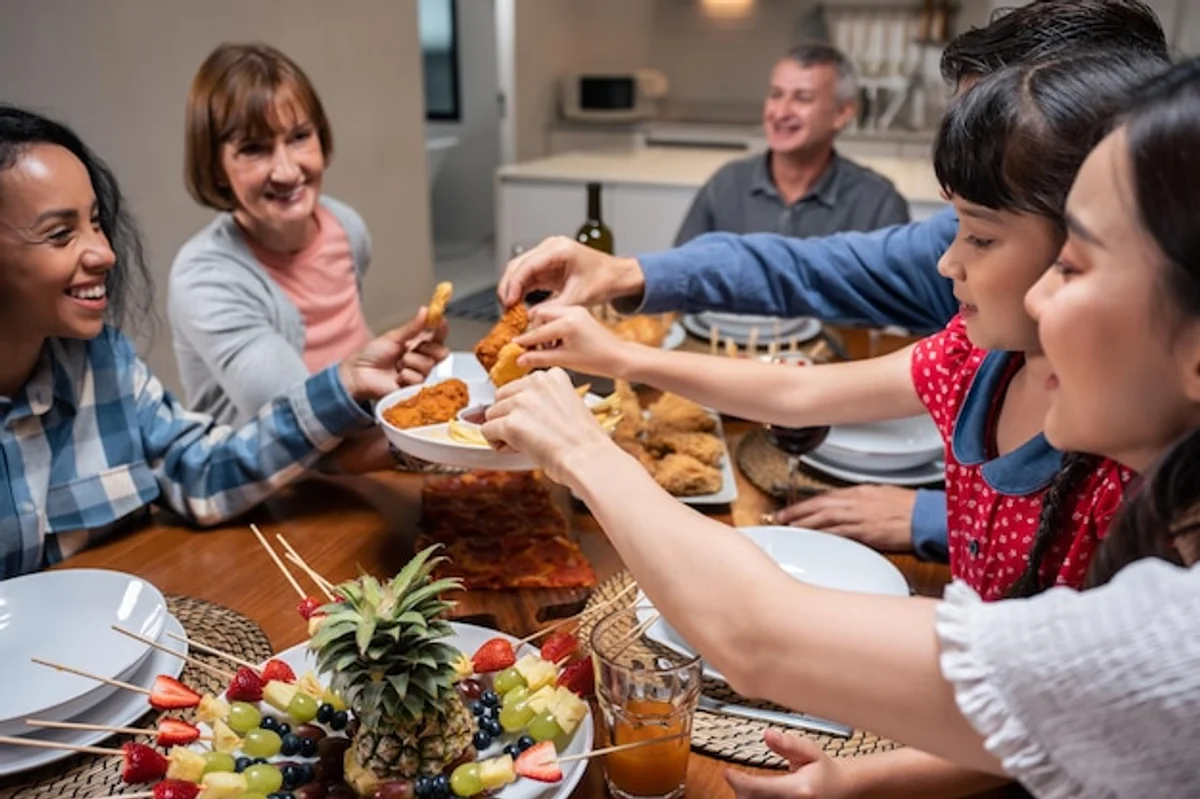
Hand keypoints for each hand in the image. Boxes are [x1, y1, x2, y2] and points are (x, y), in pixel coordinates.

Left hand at [337, 308, 449, 402]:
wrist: (358, 372)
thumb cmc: (372, 355)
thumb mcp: (393, 337)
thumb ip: (412, 327)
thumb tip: (425, 311)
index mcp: (417, 345)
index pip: (437, 337)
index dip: (441, 329)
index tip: (441, 321)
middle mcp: (420, 359)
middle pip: (440, 352)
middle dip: (427, 348)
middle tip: (413, 347)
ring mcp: (417, 374)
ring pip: (428, 365)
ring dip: (411, 362)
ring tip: (397, 364)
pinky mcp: (413, 388)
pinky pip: (419, 379)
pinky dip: (406, 375)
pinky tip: (397, 376)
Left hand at [481, 368, 613, 484]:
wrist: (588, 458)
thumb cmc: (584, 441)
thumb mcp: (568, 405)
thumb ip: (543, 401)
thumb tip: (518, 410)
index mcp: (551, 376)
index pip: (520, 386)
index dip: (524, 408)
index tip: (536, 421)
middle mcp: (535, 383)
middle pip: (501, 397)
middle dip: (509, 416)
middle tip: (529, 434)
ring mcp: (521, 402)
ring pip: (491, 415)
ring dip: (503, 431)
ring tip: (526, 443)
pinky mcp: (511, 423)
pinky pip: (487, 432)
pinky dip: (497, 444)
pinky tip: (517, 449)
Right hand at [498, 235, 644, 308]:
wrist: (617, 277)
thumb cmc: (604, 280)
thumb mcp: (579, 297)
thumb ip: (555, 307)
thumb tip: (532, 318)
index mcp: (558, 249)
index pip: (527, 265)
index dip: (514, 284)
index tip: (508, 302)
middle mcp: (549, 248)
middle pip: (518, 266)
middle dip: (508, 288)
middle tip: (504, 309)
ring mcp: (547, 256)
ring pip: (519, 272)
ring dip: (512, 290)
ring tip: (509, 311)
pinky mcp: (547, 266)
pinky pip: (528, 278)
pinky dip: (520, 292)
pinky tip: (517, 306)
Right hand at [516, 305, 635, 377]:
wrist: (620, 357)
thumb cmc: (598, 360)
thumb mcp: (565, 360)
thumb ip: (539, 358)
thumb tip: (520, 360)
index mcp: (568, 322)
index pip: (537, 331)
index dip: (524, 341)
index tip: (514, 347)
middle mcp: (572, 312)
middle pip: (539, 315)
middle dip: (533, 330)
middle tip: (530, 347)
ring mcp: (576, 310)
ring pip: (548, 314)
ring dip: (542, 329)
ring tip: (546, 348)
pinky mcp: (579, 313)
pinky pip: (557, 316)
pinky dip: (552, 327)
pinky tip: (555, 343)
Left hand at [725, 730, 854, 798]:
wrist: (840, 789)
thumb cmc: (823, 770)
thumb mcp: (810, 750)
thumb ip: (788, 743)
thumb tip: (767, 734)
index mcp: (799, 789)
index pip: (760, 789)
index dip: (739, 781)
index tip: (727, 772)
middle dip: (740, 789)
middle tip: (734, 776)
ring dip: (745, 795)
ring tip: (746, 784)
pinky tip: (754, 792)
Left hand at [772, 485, 915, 552]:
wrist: (924, 516)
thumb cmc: (907, 506)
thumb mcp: (879, 494)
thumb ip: (859, 501)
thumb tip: (845, 506)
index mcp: (858, 492)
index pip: (823, 497)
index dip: (803, 503)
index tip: (790, 508)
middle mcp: (854, 503)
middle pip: (818, 507)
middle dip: (796, 512)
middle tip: (779, 518)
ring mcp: (858, 518)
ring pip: (823, 520)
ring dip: (804, 525)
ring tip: (789, 529)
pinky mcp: (865, 533)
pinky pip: (839, 534)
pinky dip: (823, 537)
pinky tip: (812, 541)